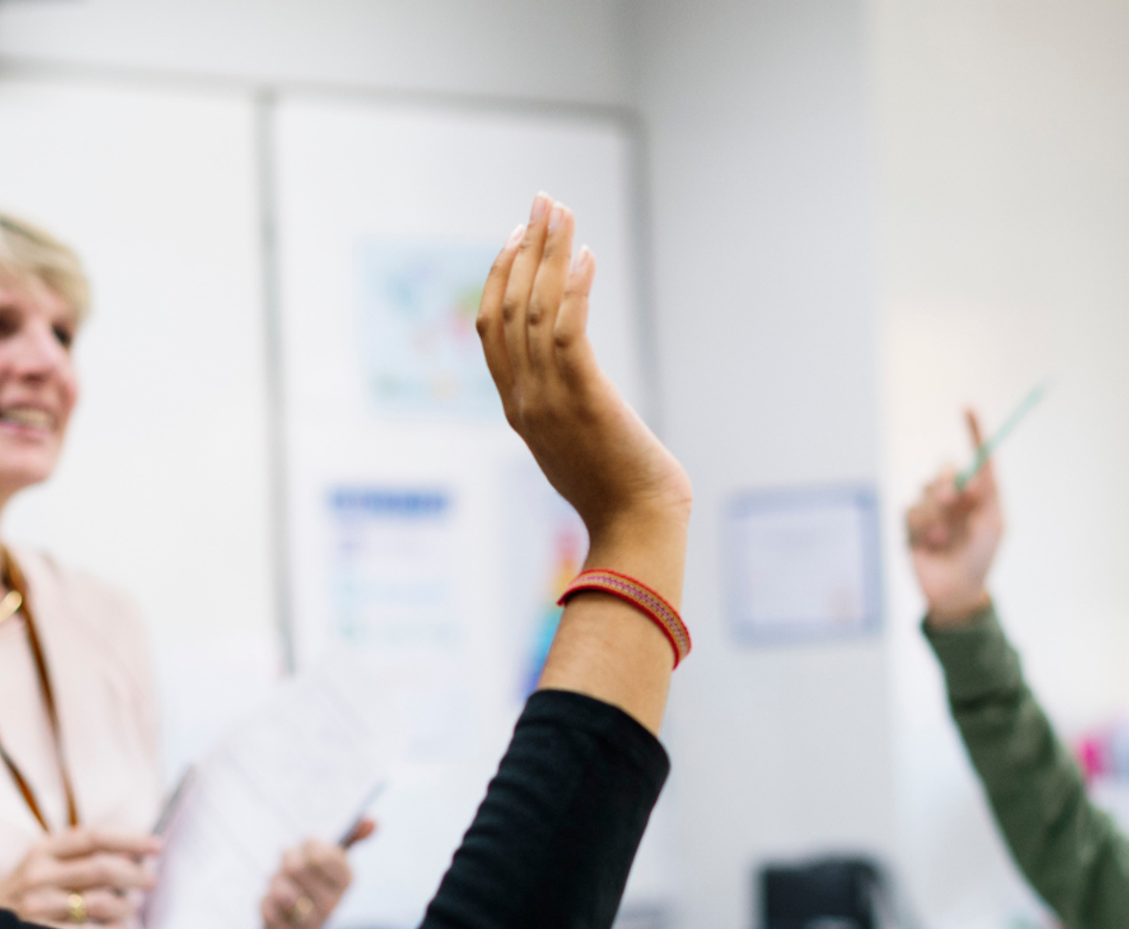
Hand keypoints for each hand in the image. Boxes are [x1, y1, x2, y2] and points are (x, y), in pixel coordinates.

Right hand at [0, 829, 160, 928]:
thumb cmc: (22, 895)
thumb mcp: (40, 864)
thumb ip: (79, 855)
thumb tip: (134, 855)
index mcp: (41, 850)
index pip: (94, 837)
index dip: (130, 839)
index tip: (157, 845)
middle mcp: (38, 875)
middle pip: (102, 869)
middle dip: (135, 875)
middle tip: (152, 879)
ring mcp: (38, 907)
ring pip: (101, 903)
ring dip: (126, 906)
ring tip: (132, 906)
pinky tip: (115, 926)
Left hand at [258, 819, 374, 928]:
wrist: (297, 912)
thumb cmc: (314, 874)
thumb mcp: (331, 853)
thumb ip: (351, 835)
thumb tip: (372, 821)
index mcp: (346, 880)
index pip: (324, 855)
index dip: (310, 845)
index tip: (307, 845)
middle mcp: (332, 904)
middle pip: (297, 869)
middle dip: (287, 860)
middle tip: (288, 862)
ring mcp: (311, 923)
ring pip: (282, 893)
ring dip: (275, 881)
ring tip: (278, 881)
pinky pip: (269, 913)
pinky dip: (265, 901)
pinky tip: (270, 898)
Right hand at [477, 193, 691, 549]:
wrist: (637, 528)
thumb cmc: (620, 492)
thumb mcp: (577, 443)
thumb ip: (566, 407)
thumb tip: (578, 382)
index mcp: (518, 409)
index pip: (491, 329)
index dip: (500, 277)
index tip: (518, 236)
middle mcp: (524, 399)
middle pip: (509, 307)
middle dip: (524, 247)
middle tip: (541, 200)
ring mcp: (548, 400)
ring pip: (535, 311)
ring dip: (548, 254)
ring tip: (562, 210)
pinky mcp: (583, 398)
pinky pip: (567, 332)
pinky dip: (573, 288)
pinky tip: (586, 255)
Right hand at [906, 410, 1002, 626]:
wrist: (956, 591)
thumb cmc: (982, 558)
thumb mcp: (994, 524)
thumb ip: (990, 494)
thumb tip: (977, 469)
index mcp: (978, 493)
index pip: (976, 455)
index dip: (973, 430)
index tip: (967, 409)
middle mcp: (954, 496)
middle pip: (944, 470)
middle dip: (946, 484)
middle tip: (954, 501)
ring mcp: (932, 509)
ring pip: (924, 492)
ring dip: (935, 516)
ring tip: (943, 540)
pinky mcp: (911, 524)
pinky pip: (909, 511)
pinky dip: (921, 527)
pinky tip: (929, 545)